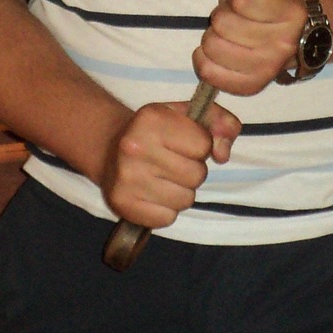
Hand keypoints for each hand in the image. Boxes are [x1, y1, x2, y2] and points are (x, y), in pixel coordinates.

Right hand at [102, 99, 240, 230]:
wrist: (109, 148)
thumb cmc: (155, 131)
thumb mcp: (188, 115)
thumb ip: (220, 122)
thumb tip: (223, 154)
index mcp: (152, 118)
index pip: (204, 144)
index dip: (200, 146)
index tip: (184, 143)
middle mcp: (135, 147)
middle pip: (197, 175)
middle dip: (192, 170)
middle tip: (173, 162)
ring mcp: (126, 178)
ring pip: (186, 199)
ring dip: (181, 191)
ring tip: (163, 178)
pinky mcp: (123, 204)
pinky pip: (168, 218)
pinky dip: (166, 209)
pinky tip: (153, 193)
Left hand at [195, 0, 309, 96]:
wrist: (298, 30)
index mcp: (290, 11)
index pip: (242, 0)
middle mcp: (284, 43)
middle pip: (223, 24)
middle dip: (222, 14)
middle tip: (235, 16)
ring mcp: (269, 68)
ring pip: (214, 47)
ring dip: (214, 35)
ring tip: (229, 33)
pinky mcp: (252, 85)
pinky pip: (211, 74)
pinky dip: (204, 60)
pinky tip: (215, 51)